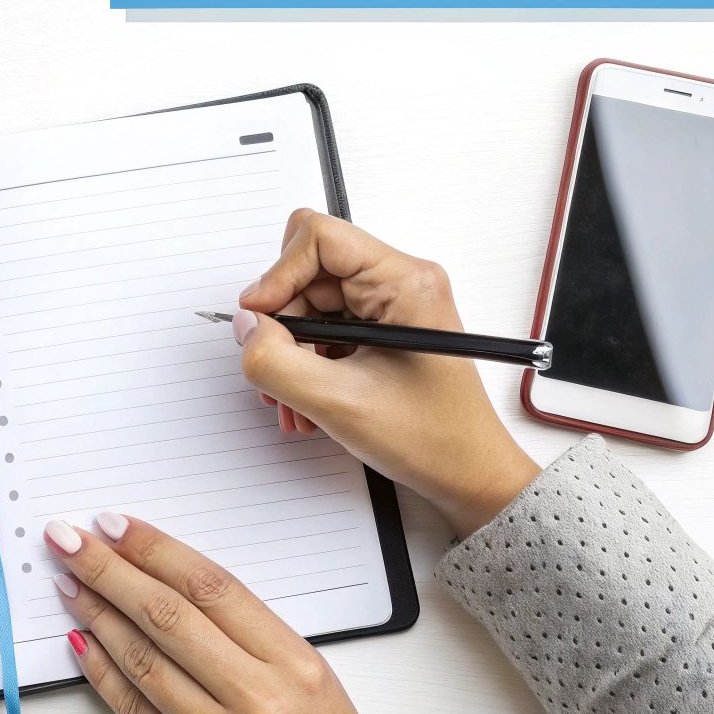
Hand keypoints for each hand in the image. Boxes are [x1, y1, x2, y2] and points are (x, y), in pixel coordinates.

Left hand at [47, 513, 390, 713]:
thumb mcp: (323, 695)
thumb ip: (263, 645)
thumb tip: (188, 594)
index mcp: (298, 668)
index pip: (212, 588)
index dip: (156, 549)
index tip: (116, 526)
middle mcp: (258, 699)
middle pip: (167, 614)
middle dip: (109, 569)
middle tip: (68, 540)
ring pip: (143, 658)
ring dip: (96, 613)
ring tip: (68, 582)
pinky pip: (133, 710)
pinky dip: (101, 672)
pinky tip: (81, 643)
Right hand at [235, 210, 537, 536]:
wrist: (468, 475)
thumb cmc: (431, 439)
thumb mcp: (337, 401)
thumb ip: (275, 360)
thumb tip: (246, 327)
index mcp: (404, 282)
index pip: (318, 238)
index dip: (278, 274)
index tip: (258, 318)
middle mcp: (400, 283)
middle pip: (308, 274)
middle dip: (282, 325)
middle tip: (278, 373)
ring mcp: (392, 306)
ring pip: (310, 306)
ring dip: (291, 352)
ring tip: (294, 401)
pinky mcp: (384, 329)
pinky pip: (325, 329)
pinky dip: (306, 363)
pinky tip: (308, 402)